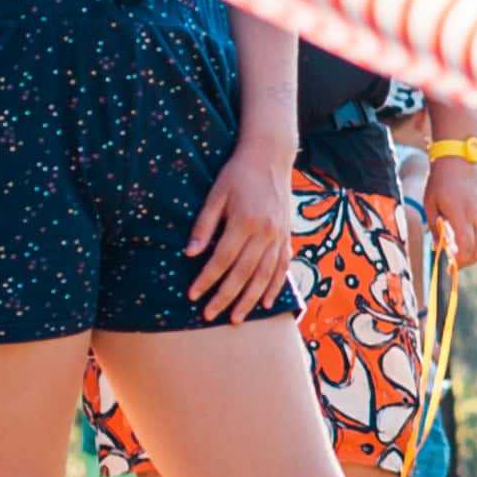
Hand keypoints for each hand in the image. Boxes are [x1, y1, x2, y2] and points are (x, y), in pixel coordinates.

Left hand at [185, 150, 297, 322]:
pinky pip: (283, 267)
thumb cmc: (237, 174)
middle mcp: (265, 233)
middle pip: (243, 273)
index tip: (193, 295)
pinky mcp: (286, 236)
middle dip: (225, 297)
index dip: (206, 279)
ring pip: (264, 276)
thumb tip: (190, 254)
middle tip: (209, 315)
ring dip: (249, 299)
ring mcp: (279, 236)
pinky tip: (265, 303)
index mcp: (244, 222)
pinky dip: (275, 287)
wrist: (270, 157)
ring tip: (236, 318)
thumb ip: (204, 226)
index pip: (222, 259)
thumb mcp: (215, 195)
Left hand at [423, 151, 476, 271]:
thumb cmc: (440, 179)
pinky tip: (471, 241)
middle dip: (468, 261)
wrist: (460, 156)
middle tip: (455, 263)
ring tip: (464, 255)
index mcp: (460, 213)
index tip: (449, 264)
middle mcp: (476, 214)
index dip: (459, 260)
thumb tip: (438, 247)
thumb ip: (435, 226)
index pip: (465, 247)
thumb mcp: (430, 202)